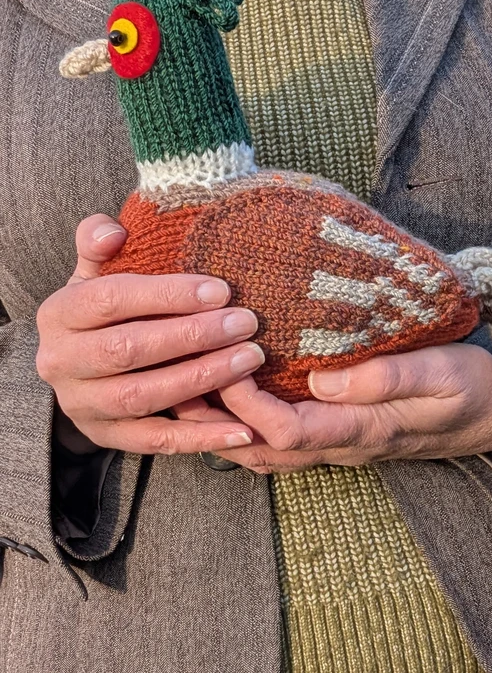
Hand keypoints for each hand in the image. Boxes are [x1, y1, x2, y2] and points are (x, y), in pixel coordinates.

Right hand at [36, 214, 263, 454]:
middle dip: (193, 336)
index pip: (111, 300)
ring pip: (144, 396)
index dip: (167, 295)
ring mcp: (83, 405)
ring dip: (202, 379)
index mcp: (60, 313)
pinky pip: (156, 441)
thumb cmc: (103, 308)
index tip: (220, 290)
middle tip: (246, 323)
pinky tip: (242, 428)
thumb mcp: (95, 271)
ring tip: (250, 359)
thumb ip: (100, 243)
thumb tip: (114, 231)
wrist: (76, 364)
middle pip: (129, 350)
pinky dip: (200, 437)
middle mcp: (62, 362)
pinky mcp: (107, 436)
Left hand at [175, 343, 491, 472]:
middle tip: (179, 387)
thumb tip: (321, 380)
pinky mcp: (344, 433)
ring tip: (191, 394)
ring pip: (268, 452)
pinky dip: (250, 425)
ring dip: (226, 428)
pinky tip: (235, 400)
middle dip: (216, 424)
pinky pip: (285, 441)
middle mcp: (344, 445)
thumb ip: (385, 377)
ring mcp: (343, 444)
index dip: (247, 403)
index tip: (226, 361)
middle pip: (263, 450)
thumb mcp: (441, 374)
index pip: (286, 430)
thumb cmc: (473, 388)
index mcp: (363, 430)